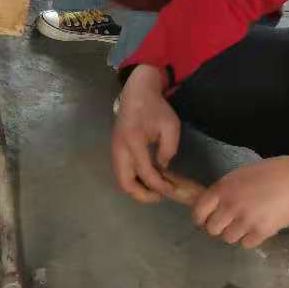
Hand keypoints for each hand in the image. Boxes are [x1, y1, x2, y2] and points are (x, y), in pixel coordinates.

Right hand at [111, 65, 181, 203]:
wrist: (137, 91)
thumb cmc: (155, 107)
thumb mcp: (170, 126)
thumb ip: (168, 149)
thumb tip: (162, 167)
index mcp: (134, 141)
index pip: (146, 172)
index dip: (160, 185)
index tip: (173, 190)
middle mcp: (120, 148)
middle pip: (125, 183)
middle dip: (142, 195)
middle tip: (160, 196)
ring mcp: (115, 149)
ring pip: (121, 179)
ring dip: (137, 188)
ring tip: (154, 190)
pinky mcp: (116, 149)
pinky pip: (122, 171)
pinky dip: (133, 180)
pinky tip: (148, 179)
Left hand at [191, 159, 288, 249]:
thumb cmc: (267, 175)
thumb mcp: (238, 177)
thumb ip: (223, 192)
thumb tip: (209, 208)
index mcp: (222, 189)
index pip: (199, 211)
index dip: (201, 218)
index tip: (206, 220)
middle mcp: (230, 205)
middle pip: (212, 229)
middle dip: (220, 227)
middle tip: (230, 222)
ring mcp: (246, 219)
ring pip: (229, 238)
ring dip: (236, 233)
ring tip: (248, 223)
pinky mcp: (261, 231)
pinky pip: (246, 244)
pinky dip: (251, 238)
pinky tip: (259, 227)